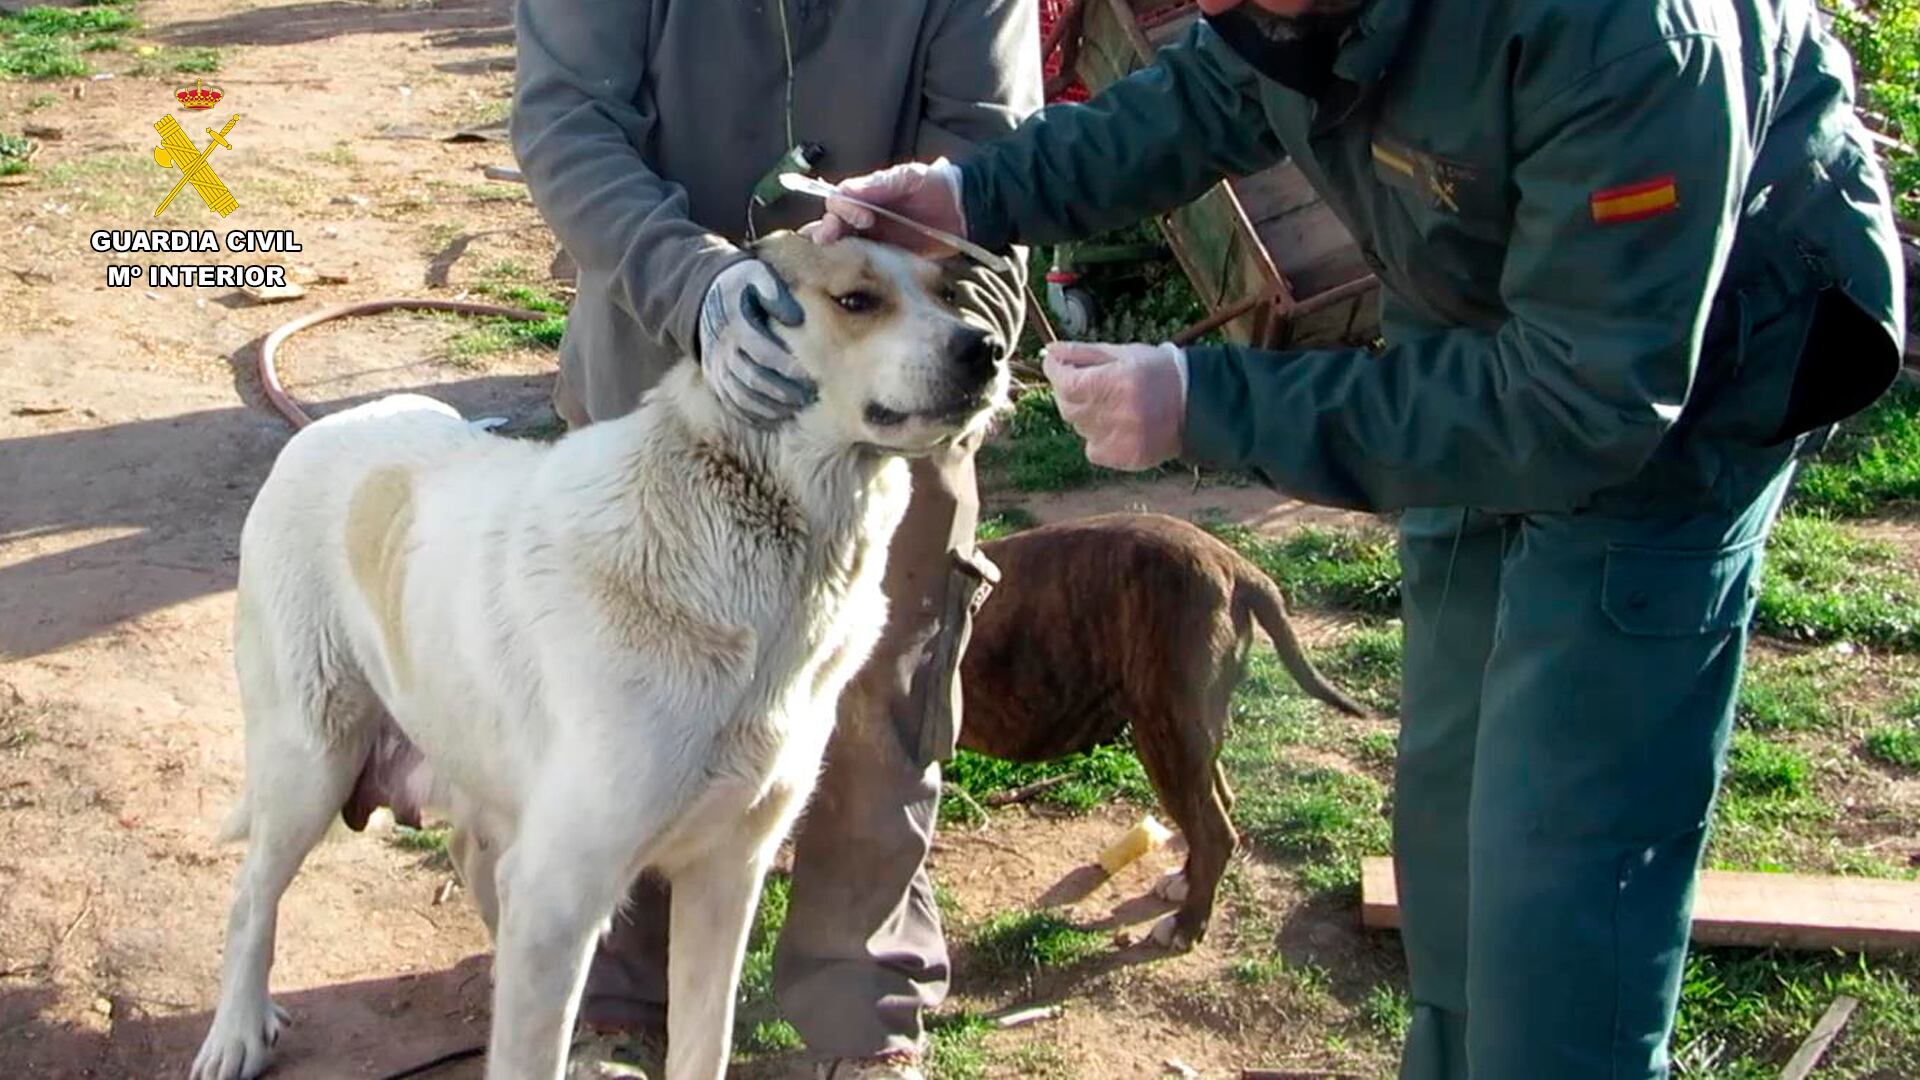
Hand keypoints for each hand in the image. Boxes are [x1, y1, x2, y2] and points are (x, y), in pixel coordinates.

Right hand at [697, 259, 811, 423]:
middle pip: (753, 378)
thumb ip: (776, 292)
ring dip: (769, 405)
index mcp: (735, 325)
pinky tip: (775, 417)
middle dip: (782, 391)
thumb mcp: (756, 275)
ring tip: (796, 408)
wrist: (705, 295)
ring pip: (742, 395)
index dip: (785, 366)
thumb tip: (796, 317)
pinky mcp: (714, 379)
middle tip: (808, 396)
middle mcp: (723, 349)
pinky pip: (732, 403)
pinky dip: (753, 413)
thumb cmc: (741, 285)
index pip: (762, 351)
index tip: (809, 375)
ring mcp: (716, 367)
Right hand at [810, 158, 965, 253]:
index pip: (838, 202)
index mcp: (865, 196)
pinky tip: (850, 272)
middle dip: (826, 233)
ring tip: (830, 258)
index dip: (841, 211)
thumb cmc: (934, 186)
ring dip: (834, 252)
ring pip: (844, 246)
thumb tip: (845, 192)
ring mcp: (875, 239)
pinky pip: (866, 265)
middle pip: (834, 226)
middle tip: (827, 240)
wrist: (964, 209)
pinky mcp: (887, 259)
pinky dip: (855, 268)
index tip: (861, 218)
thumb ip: (876, 185)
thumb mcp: (906, 178)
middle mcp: (864, 218)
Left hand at [1042, 341, 1188, 470]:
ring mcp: (1120, 439)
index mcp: (1116, 382)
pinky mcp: (1125, 457)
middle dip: (1068, 391)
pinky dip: (1096, 437)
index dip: (1055, 371)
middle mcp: (1116, 413)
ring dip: (1085, 413)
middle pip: (1067, 406)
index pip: (1066, 382)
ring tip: (1109, 402)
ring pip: (1080, 427)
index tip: (1054, 363)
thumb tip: (1050, 350)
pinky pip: (1093, 449)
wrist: (1198, 403)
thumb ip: (1083, 353)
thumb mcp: (1122, 353)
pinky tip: (1116, 424)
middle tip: (1083, 381)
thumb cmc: (1159, 371)